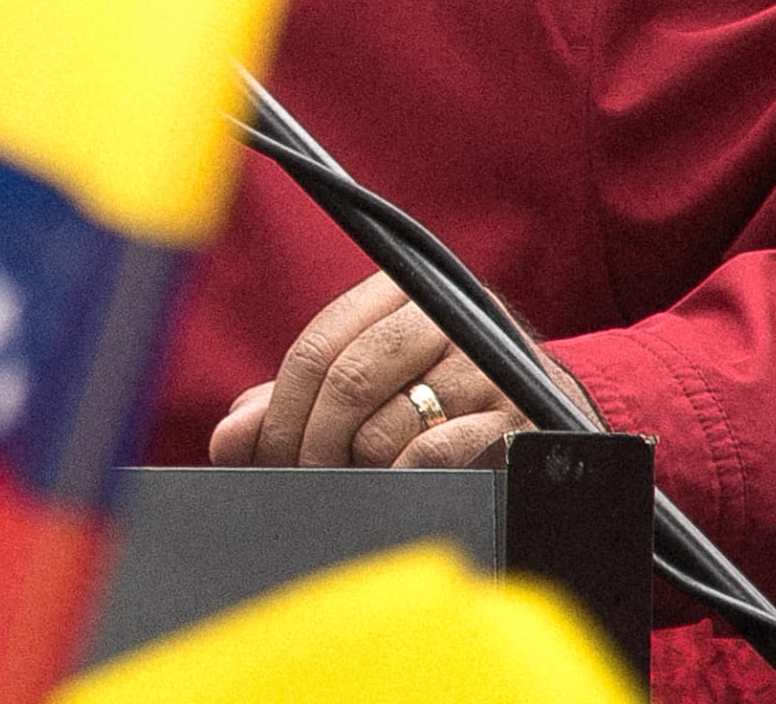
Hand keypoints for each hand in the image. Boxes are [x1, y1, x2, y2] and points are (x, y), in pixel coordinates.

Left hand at [206, 271, 569, 471]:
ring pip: (386, 426)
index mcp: (400, 290)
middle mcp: (446, 316)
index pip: (319, 344)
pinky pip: (436, 455)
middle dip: (309, 442)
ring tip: (349, 481)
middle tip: (297, 478)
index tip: (261, 453)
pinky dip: (402, 478)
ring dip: (355, 469)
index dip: (280, 408)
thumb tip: (229, 436)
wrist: (546, 406)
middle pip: (348, 380)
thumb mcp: (369, 378)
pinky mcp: (519, 419)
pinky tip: (396, 485)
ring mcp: (487, 367)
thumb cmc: (435, 391)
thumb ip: (297, 397)